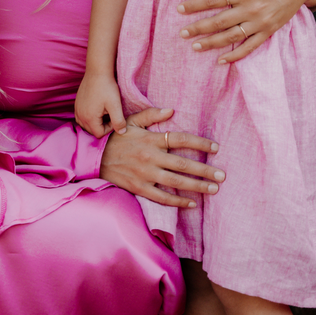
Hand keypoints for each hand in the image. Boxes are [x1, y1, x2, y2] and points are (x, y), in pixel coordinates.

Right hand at [75, 73, 126, 137]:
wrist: (97, 71)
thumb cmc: (107, 87)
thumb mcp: (115, 105)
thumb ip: (118, 121)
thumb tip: (122, 132)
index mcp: (89, 118)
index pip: (99, 134)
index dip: (110, 128)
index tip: (115, 116)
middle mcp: (80, 116)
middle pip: (92, 130)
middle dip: (102, 125)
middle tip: (110, 114)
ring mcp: (77, 109)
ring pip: (86, 124)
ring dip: (96, 122)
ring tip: (104, 111)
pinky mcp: (77, 104)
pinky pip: (82, 117)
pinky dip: (89, 116)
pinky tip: (97, 107)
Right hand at [100, 107, 225, 207]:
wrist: (93, 158)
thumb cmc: (114, 138)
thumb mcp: (130, 122)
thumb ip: (151, 115)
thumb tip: (171, 110)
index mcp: (150, 139)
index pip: (180, 139)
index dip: (200, 143)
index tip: (216, 148)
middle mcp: (150, 157)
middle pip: (183, 163)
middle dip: (205, 170)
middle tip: (222, 175)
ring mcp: (145, 174)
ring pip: (176, 181)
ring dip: (197, 186)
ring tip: (214, 189)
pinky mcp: (139, 188)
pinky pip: (162, 197)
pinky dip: (178, 201)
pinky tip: (192, 203)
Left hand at [177, 0, 315, 63]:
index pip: (214, 0)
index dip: (195, 5)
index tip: (180, 9)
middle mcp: (252, 9)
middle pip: (219, 21)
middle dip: (198, 28)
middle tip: (181, 33)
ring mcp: (261, 22)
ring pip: (232, 37)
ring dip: (212, 43)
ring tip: (195, 47)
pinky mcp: (269, 31)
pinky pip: (250, 46)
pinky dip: (236, 55)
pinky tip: (221, 60)